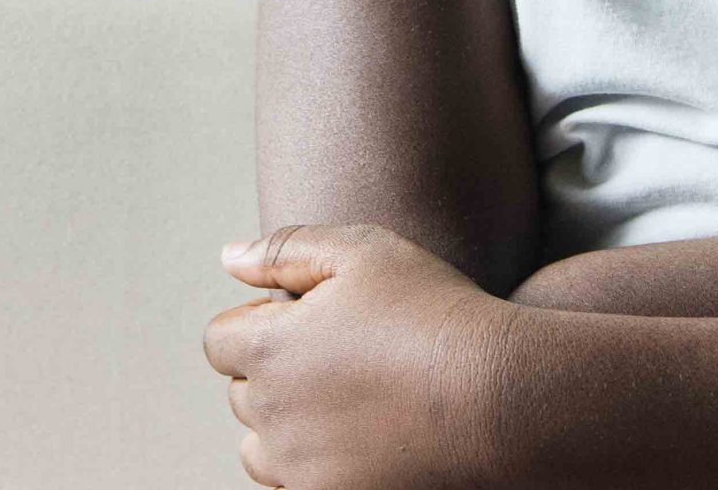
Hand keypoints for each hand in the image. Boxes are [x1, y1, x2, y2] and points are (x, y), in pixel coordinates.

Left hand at [202, 223, 519, 489]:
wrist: (499, 396)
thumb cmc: (433, 313)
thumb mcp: (361, 251)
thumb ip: (284, 250)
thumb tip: (228, 257)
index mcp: (268, 349)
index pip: (219, 341)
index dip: (256, 324)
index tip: (304, 321)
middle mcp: (272, 415)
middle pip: (241, 396)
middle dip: (274, 374)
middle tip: (339, 358)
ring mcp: (301, 468)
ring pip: (262, 451)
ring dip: (286, 429)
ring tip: (346, 404)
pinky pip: (297, 488)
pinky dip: (316, 468)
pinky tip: (362, 439)